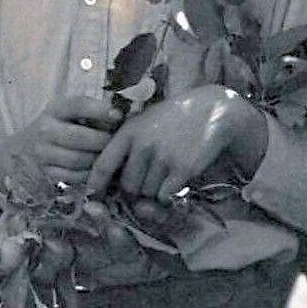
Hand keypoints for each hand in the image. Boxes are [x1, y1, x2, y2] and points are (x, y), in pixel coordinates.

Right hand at [0, 94, 121, 194]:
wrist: (17, 154)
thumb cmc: (53, 130)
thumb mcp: (64, 114)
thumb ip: (89, 112)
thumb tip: (124, 114)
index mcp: (55, 110)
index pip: (78, 105)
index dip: (100, 109)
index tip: (119, 115)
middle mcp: (46, 130)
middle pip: (82, 138)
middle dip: (105, 142)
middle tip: (121, 144)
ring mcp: (43, 154)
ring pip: (80, 160)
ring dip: (99, 161)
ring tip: (112, 158)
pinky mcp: (45, 174)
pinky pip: (74, 178)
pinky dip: (90, 176)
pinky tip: (99, 172)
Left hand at [88, 85, 265, 203]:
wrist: (212, 111)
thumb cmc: (174, 118)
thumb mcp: (144, 122)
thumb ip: (126, 144)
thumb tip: (105, 176)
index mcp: (129, 132)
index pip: (103, 165)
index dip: (95, 185)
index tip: (93, 196)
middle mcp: (143, 146)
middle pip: (127, 186)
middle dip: (134, 189)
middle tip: (147, 180)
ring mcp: (163, 158)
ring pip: (147, 193)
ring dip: (153, 191)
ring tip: (165, 173)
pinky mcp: (183, 169)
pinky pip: (165, 195)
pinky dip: (169, 194)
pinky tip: (176, 179)